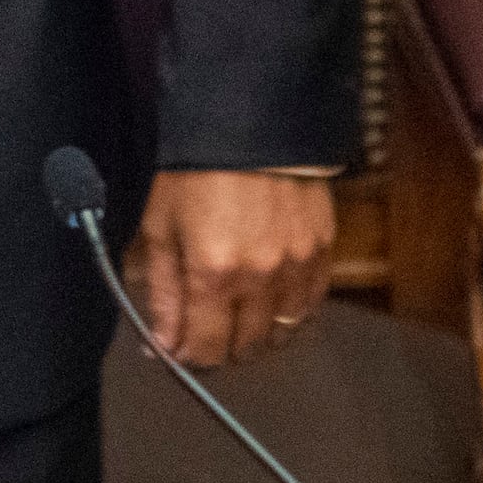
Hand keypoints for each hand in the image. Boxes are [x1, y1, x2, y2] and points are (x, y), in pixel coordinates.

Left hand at [124, 169, 334, 367]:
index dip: (189, 359)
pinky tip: (273, 309)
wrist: (249, 123)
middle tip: (203, 335)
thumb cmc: (194, 169)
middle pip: (245, 345)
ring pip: (282, 331)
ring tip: (236, 325)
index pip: (206, 347)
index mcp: (214, 273)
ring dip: (257, 337)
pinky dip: (291, 315)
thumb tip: (161, 342)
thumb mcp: (160, 225)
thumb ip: (163, 290)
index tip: (177, 352)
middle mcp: (261, 278)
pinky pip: (311, 304)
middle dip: (220, 349)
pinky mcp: (322, 250)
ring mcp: (297, 265)